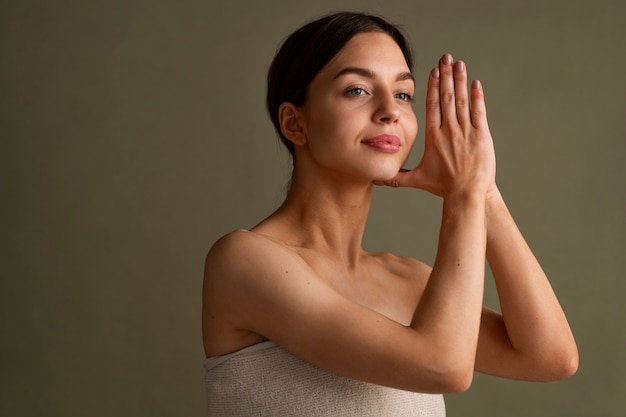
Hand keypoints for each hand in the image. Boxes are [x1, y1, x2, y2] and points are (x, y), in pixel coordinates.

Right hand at [379, 54, 495, 197]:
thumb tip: (377, 179)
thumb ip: (397, 177)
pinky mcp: (481, 135)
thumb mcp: (417, 179)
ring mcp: (466, 132)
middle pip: (446, 97)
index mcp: (433, 137)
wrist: (466, 193)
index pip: (432, 106)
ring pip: (462, 101)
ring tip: (458, 63)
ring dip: (459, 81)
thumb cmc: (443, 187)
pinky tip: (475, 83)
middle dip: (445, 75)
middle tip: (446, 57)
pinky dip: (477, 97)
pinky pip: (479, 112)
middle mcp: (448, 130)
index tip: (433, 71)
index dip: (433, 87)